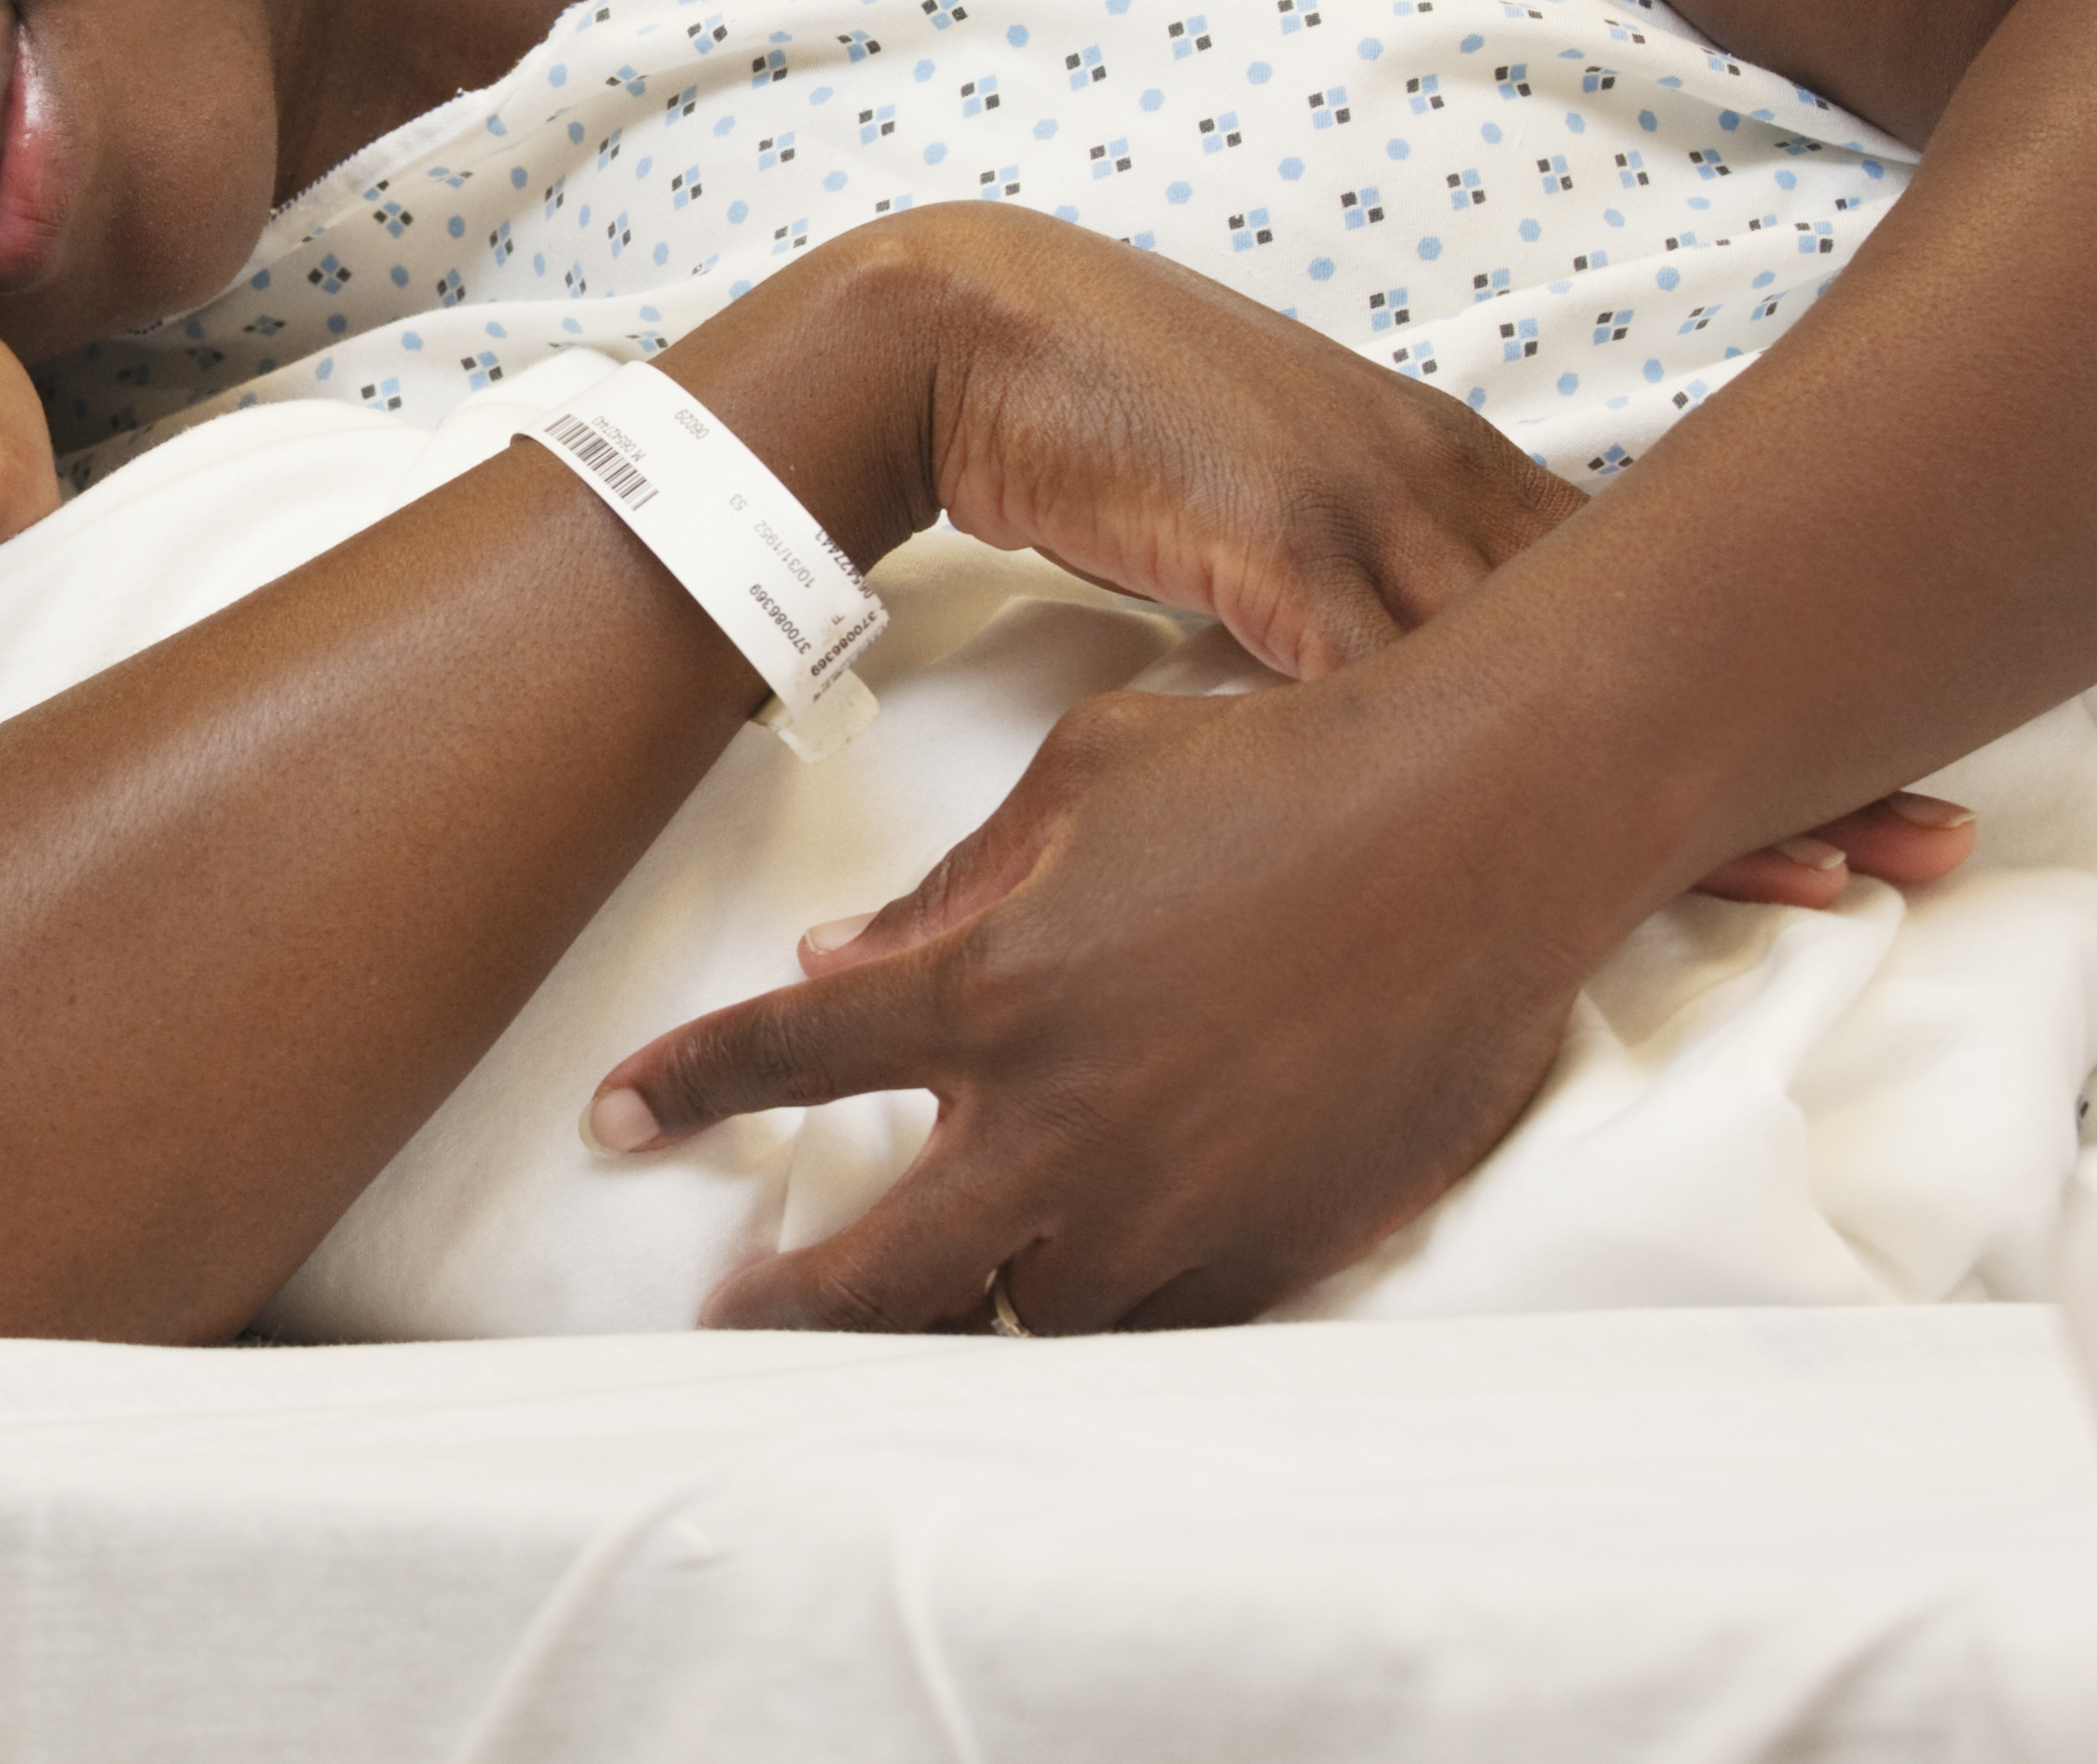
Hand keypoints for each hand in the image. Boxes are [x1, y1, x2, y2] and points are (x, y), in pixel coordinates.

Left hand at [592, 662, 1604, 1332]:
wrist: (1483, 824)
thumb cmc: (1277, 770)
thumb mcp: (1084, 782)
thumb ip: (947, 886)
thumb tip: (832, 953)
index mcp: (989, 986)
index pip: (781, 1059)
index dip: (679, 1094)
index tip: (613, 1123)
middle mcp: (1060, 1120)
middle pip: (868, 1274)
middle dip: (776, 1313)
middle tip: (725, 1325)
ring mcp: (1167, 1203)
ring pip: (1015, 1317)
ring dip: (952, 1316)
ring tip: (901, 1317)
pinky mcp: (1270, 1249)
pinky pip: (1149, 1325)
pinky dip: (1092, 1311)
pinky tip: (1065, 1291)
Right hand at [849, 208, 1981, 901]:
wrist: (957, 322)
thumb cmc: (1085, 401)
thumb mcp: (1253, 489)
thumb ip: (1334, 570)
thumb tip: (1385, 675)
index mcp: (1432, 462)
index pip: (1638, 582)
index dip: (1762, 675)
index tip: (1887, 756)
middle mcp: (1429, 481)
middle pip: (1653, 626)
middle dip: (1796, 736)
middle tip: (1940, 835)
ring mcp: (1360, 511)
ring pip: (1572, 667)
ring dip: (1703, 777)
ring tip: (1842, 871)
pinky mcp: (1271, 543)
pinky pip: (1411, 686)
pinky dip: (1500, 774)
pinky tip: (1570, 848)